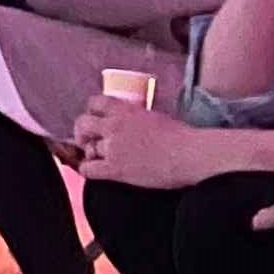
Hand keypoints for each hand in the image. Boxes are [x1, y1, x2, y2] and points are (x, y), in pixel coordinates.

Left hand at [72, 100, 226, 190]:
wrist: (191, 155)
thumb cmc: (182, 137)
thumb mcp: (155, 116)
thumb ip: (137, 117)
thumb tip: (133, 122)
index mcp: (125, 109)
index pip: (94, 102)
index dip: (91, 112)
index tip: (95, 120)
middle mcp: (114, 125)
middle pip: (82, 123)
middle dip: (82, 132)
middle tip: (88, 141)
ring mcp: (112, 147)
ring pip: (87, 148)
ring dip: (91, 153)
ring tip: (101, 159)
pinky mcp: (115, 168)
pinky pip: (88, 169)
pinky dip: (88, 170)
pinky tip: (97, 171)